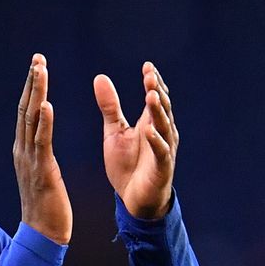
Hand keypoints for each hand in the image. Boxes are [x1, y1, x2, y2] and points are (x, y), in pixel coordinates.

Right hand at [14, 54, 71, 243]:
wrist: (43, 234)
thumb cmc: (46, 206)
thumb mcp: (40, 172)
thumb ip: (37, 152)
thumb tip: (37, 137)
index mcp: (23, 149)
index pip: (26, 112)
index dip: (31, 88)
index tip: (37, 66)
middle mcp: (22, 150)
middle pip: (26, 109)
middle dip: (32, 82)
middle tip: (38, 58)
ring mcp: (29, 159)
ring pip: (32, 119)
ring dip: (37, 93)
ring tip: (41, 70)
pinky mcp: (42, 170)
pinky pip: (42, 142)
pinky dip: (44, 122)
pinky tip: (47, 104)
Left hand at [93, 62, 177, 219]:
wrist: (132, 199)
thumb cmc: (127, 164)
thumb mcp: (114, 131)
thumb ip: (109, 106)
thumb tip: (100, 77)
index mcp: (150, 122)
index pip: (155, 97)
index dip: (153, 82)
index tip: (147, 65)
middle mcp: (161, 133)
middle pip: (162, 107)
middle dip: (156, 91)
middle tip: (149, 75)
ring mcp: (164, 150)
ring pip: (164, 126)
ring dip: (158, 111)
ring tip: (150, 95)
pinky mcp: (161, 168)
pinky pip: (161, 152)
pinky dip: (156, 141)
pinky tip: (148, 130)